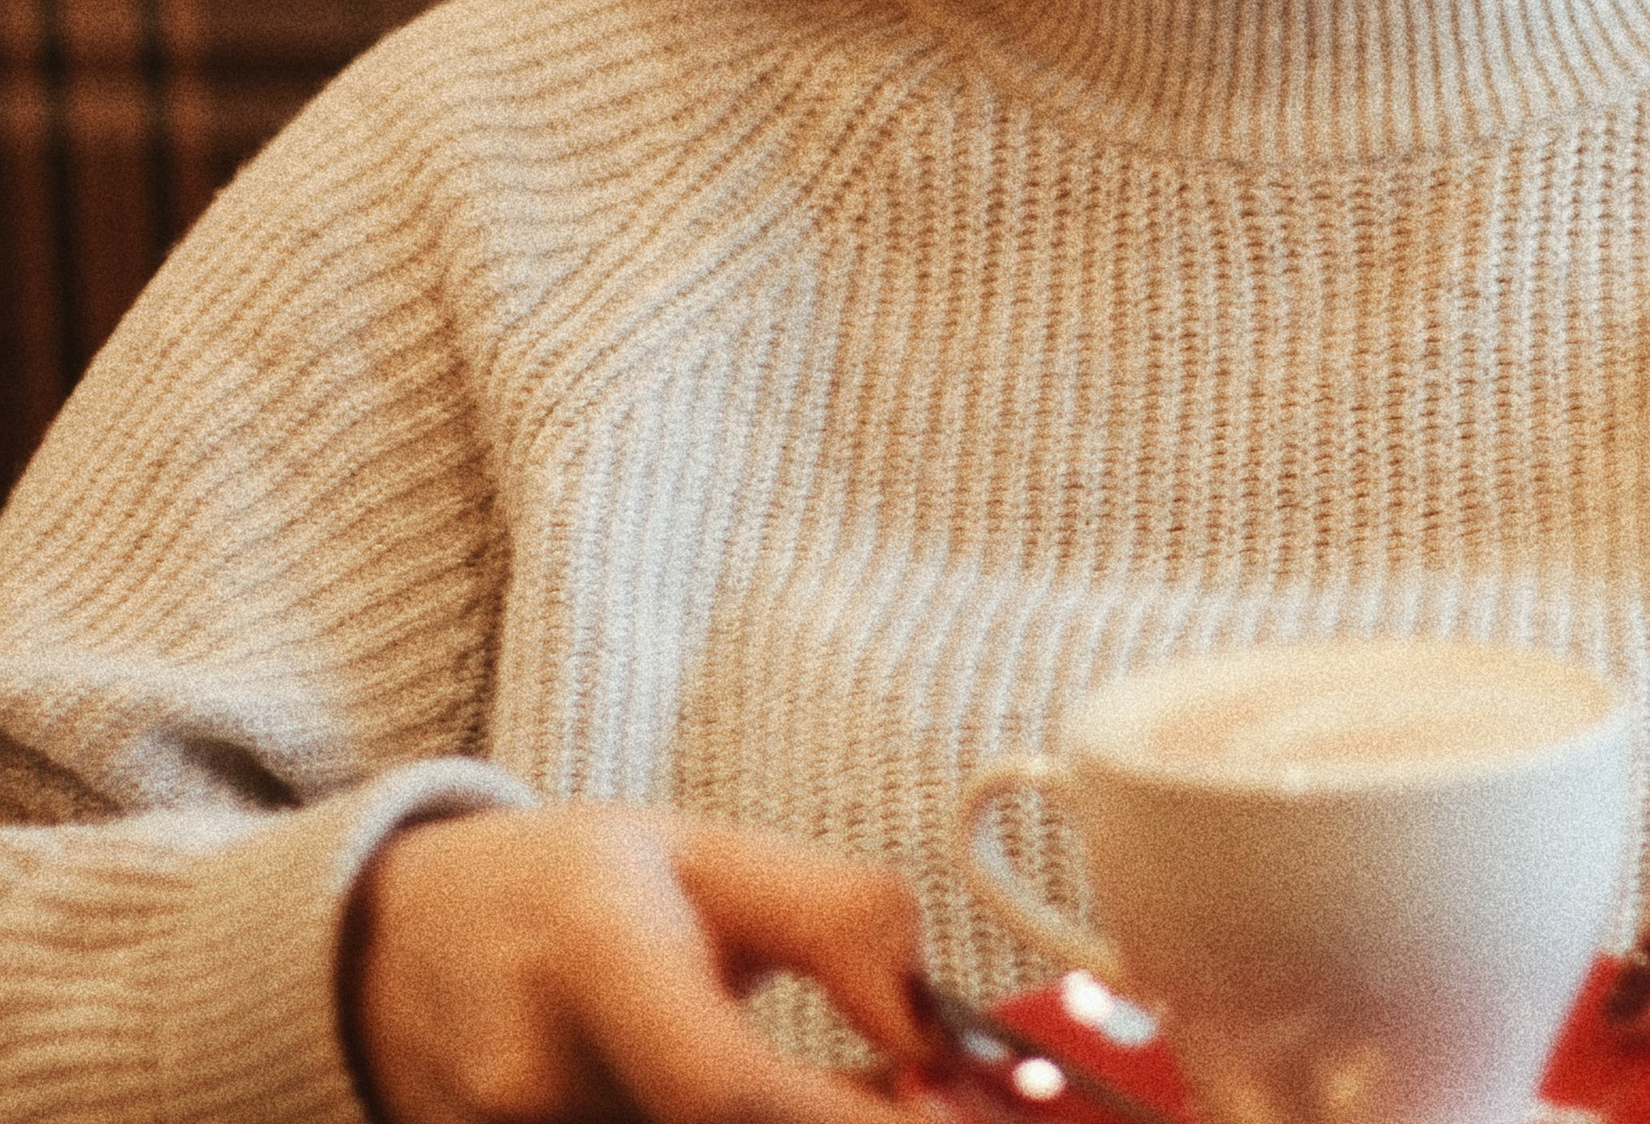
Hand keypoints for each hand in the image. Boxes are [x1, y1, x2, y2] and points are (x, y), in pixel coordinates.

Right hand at [343, 802, 934, 1123]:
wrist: (393, 944)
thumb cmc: (572, 890)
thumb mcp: (712, 855)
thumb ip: (842, 920)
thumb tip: (932, 1032)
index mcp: (592, 956)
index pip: (725, 1087)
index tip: (952, 1120)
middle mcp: (534, 1078)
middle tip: (914, 1104)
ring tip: (828, 1088)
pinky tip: (751, 1110)